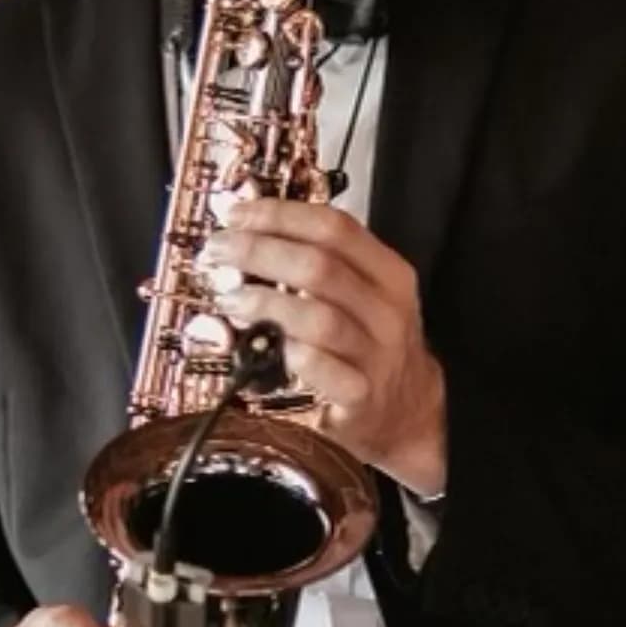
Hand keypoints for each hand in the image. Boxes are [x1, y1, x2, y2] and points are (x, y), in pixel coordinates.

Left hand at [202, 199, 446, 493]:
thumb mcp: (363, 295)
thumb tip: (248, 230)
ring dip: (265, 302)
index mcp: (389, 275)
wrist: (406, 413)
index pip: (335, 228)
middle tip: (218, 251)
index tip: (238, 213)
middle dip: (259, 252)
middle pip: (320, 266)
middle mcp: (387, 311)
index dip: (280, 215)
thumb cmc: (370, 346)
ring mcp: (376, 355)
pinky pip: (320, 367)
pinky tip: (262, 346)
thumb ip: (321, 262)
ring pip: (318, 317)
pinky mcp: (358, 396)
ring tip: (230, 298)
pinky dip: (288, 350)